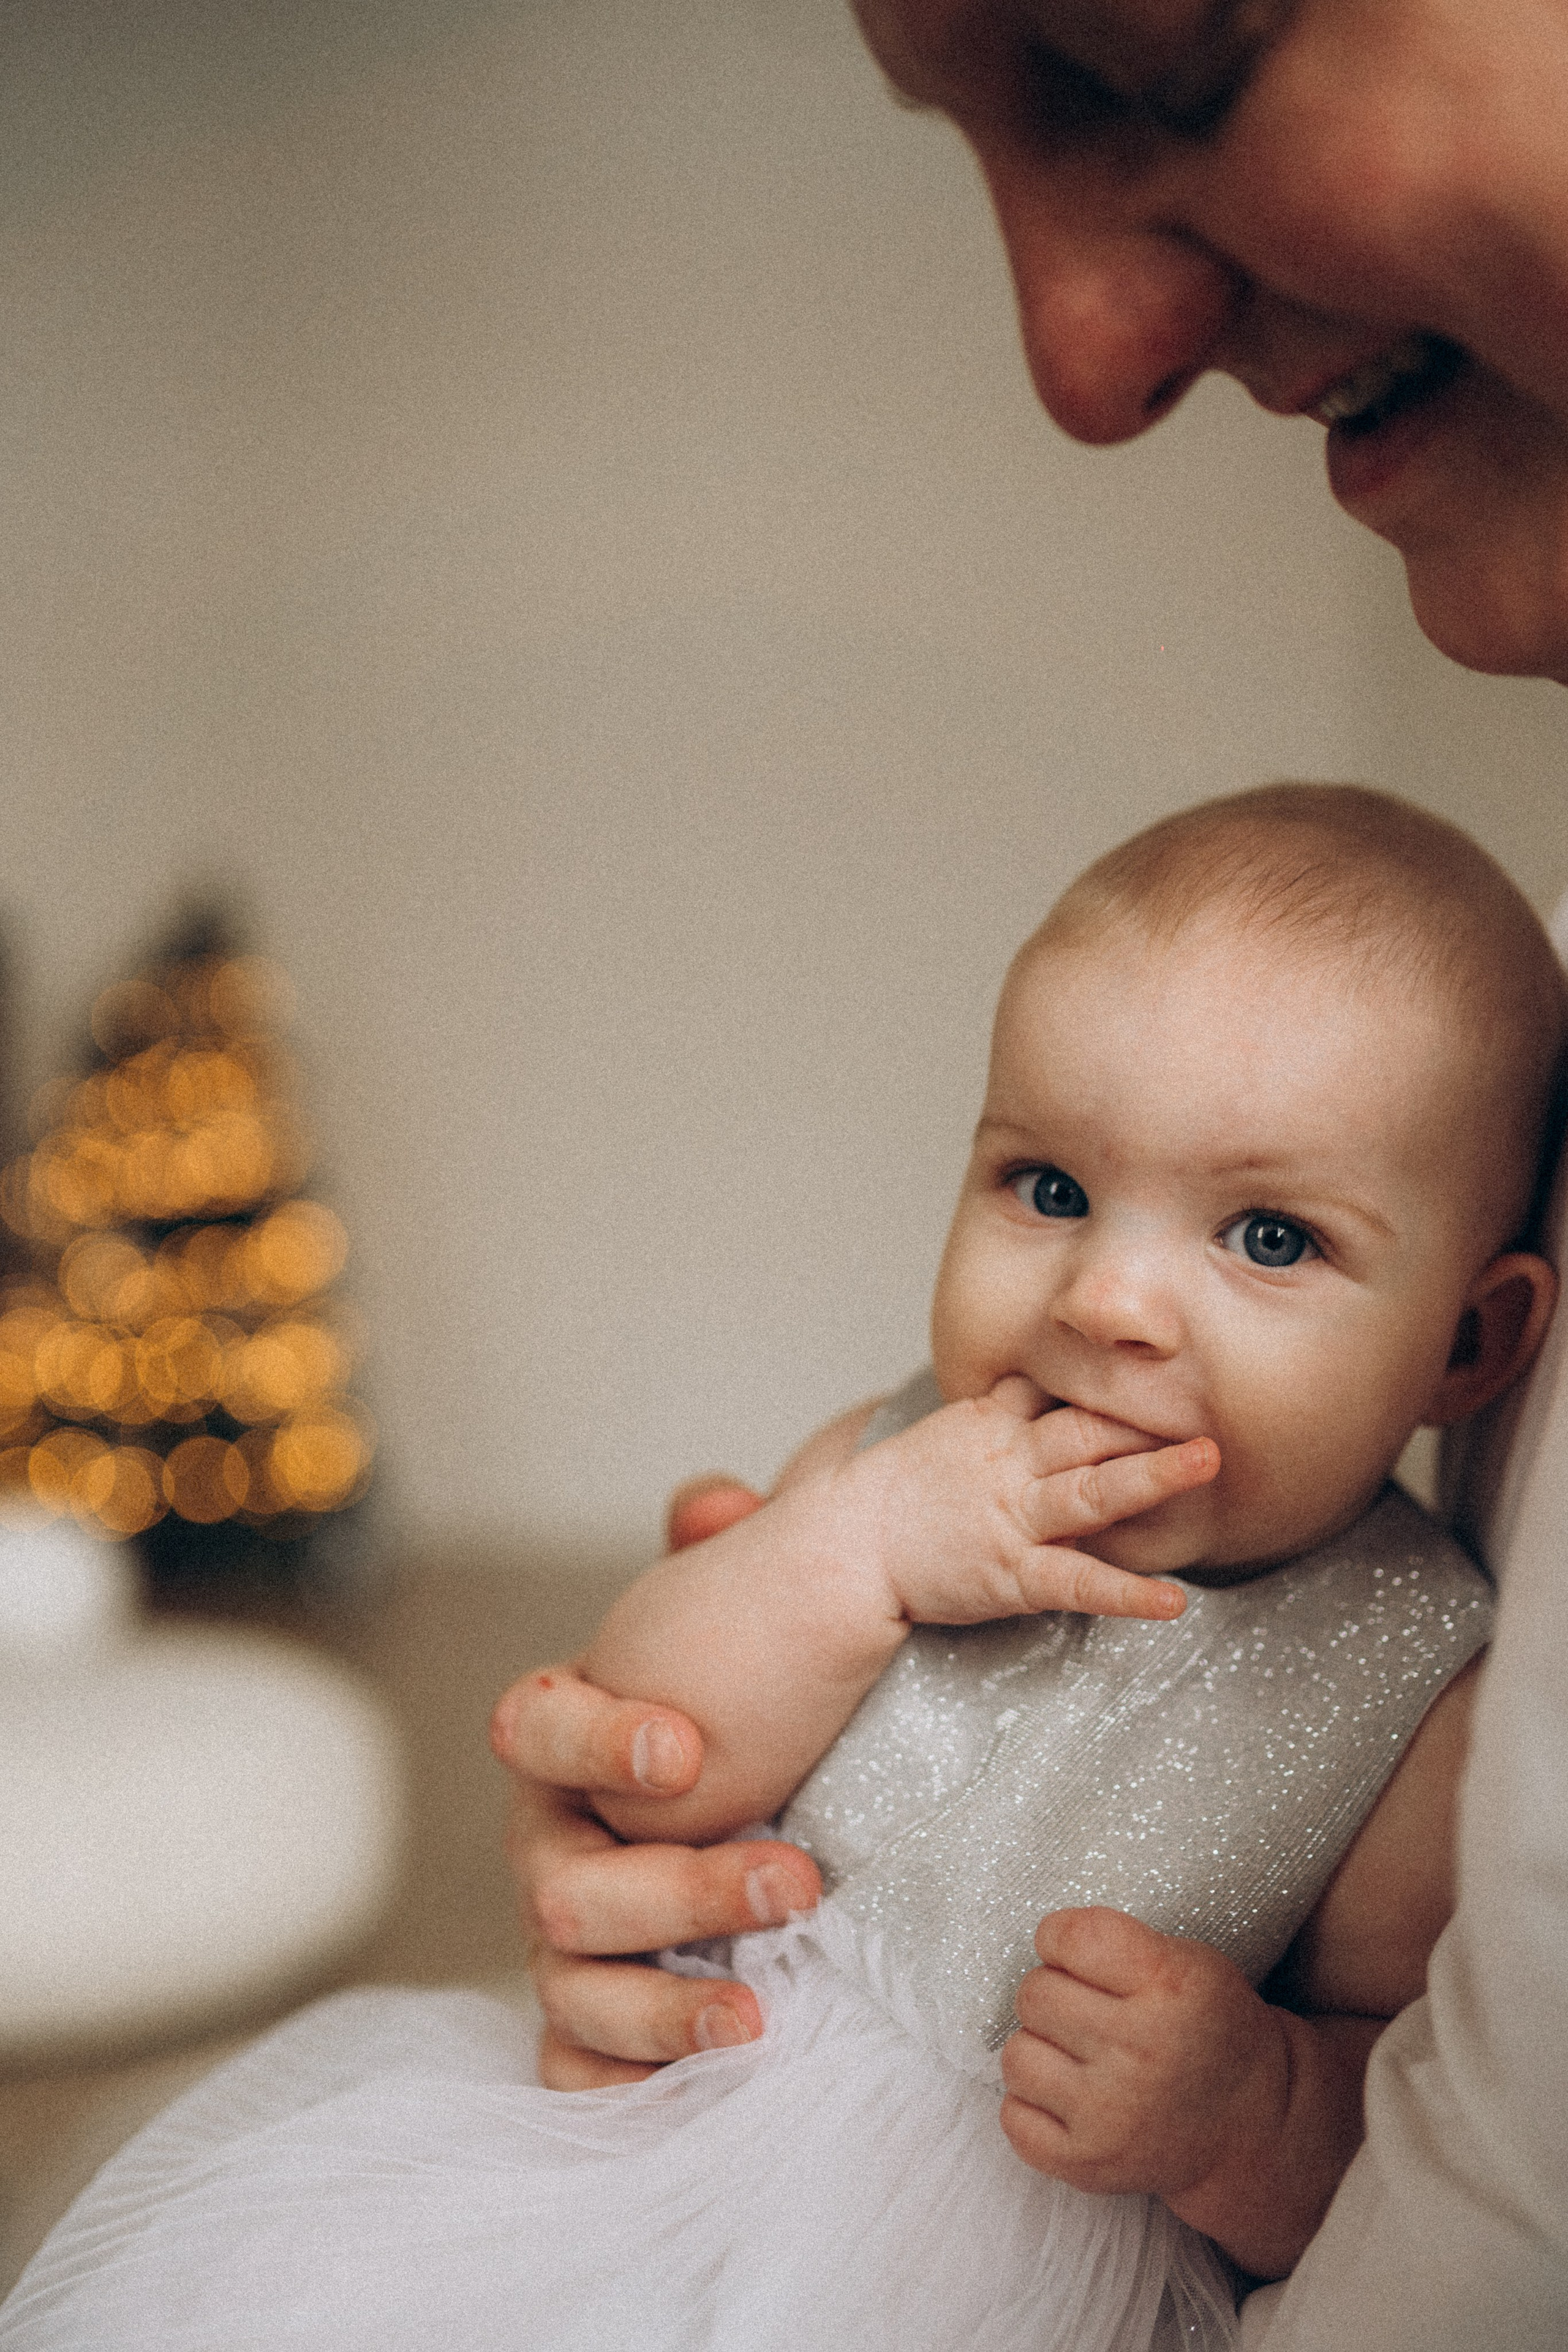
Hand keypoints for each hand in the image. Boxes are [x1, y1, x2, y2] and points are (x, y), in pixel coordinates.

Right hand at [490, 1475, 821, 2088]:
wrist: (798, 1778)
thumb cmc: (758, 1691)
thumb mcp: (752, 1613)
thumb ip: (730, 1553)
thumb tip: (711, 1503)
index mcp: (565, 1735)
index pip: (532, 1726)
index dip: (597, 1738)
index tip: (689, 1749)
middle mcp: (549, 1841)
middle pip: (565, 1884)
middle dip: (680, 1887)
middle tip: (798, 1876)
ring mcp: (567, 1935)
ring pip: (570, 1986)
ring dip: (664, 2005)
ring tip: (760, 2014)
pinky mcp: (599, 2016)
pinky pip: (573, 2067)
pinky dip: (621, 2084)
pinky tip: (702, 2082)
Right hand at [858, 1379, 1216, 1626]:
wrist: (849, 1545)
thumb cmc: (902, 1493)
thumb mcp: (952, 1430)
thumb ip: (1005, 1406)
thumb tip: (1045, 1378)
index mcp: (996, 1425)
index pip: (1062, 1394)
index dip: (1117, 1386)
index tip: (1169, 1374)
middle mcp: (1011, 1464)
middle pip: (1086, 1431)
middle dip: (1148, 1419)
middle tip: (1209, 1408)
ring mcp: (1014, 1518)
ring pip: (1091, 1491)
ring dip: (1151, 1476)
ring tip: (1207, 1463)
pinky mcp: (1012, 1574)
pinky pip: (1077, 1582)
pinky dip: (1126, 1594)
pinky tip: (1171, 1602)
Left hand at [998, 1906, 1374, 2276]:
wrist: (1247, 2124)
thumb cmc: (1205, 2026)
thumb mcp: (1189, 1960)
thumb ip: (1116, 1940)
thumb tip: (1039, 1945)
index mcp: (1170, 1987)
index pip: (1068, 1937)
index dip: (1060, 1938)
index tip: (1078, 1954)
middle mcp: (1140, 2051)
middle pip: (1034, 1993)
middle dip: (1054, 1994)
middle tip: (1092, 2012)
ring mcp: (1111, 2114)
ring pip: (1017, 2054)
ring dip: (1041, 2049)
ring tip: (1081, 2056)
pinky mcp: (1087, 2164)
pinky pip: (1013, 2116)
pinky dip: (1033, 2105)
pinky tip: (1072, 2099)